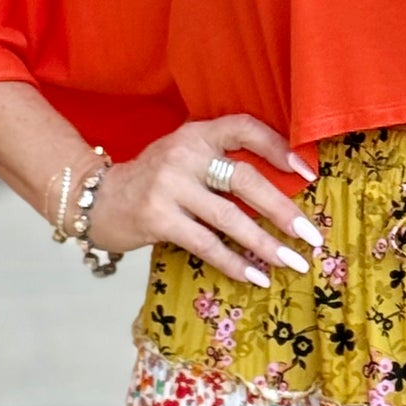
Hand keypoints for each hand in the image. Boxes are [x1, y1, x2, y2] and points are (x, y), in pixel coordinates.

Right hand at [87, 114, 318, 282]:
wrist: (94, 199)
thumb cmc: (152, 181)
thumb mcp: (183, 158)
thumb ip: (220, 163)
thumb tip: (280, 193)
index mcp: (196, 134)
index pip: (244, 128)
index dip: (278, 147)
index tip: (308, 174)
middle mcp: (184, 155)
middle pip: (245, 179)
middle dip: (283, 210)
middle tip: (311, 235)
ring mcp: (168, 186)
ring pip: (230, 218)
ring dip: (266, 244)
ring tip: (292, 263)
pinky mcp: (158, 218)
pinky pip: (206, 244)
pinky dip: (235, 263)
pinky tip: (256, 277)